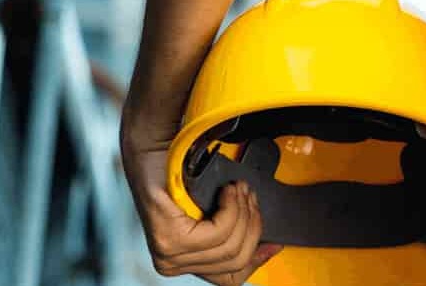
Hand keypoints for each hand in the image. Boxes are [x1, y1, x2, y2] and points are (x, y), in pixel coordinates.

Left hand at [120, 132, 281, 284]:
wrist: (151, 153)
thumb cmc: (176, 178)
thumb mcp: (207, 215)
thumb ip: (230, 235)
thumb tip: (267, 247)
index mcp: (182, 264)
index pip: (230, 278)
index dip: (257, 259)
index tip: (274, 243)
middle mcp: (172, 264)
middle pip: (235, 259)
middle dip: (251, 225)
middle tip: (250, 197)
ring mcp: (168, 252)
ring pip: (229, 244)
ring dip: (242, 211)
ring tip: (239, 189)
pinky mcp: (169, 236)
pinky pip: (218, 232)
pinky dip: (230, 208)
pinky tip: (227, 191)